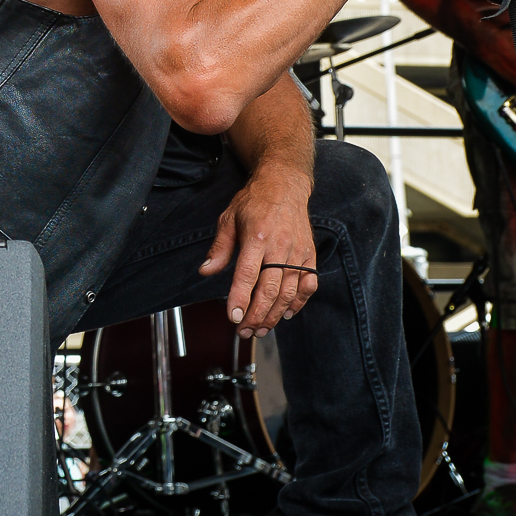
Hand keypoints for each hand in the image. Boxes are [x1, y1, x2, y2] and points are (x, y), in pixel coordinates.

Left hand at [199, 166, 317, 337]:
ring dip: (274, 315)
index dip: (240, 298)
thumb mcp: (228, 219)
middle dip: (256, 315)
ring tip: (261, 329)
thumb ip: (219, 248)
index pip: (247, 274)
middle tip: (244, 330)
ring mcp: (298, 252)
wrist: (284, 185)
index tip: (233, 316)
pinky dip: (298, 303)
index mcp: (257, 236)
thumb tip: (206, 271)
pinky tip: (286, 314)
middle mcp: (280, 246)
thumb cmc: (254, 202)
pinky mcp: (310, 255)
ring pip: (288, 292)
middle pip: (269, 289)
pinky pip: (307, 285)